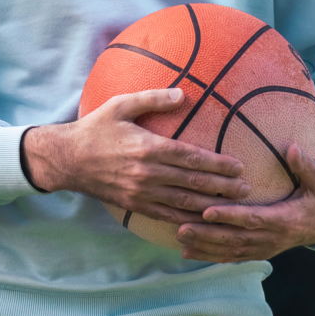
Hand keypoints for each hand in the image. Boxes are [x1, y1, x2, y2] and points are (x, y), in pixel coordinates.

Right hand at [20, 88, 250, 222]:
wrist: (68, 159)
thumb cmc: (95, 128)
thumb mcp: (119, 105)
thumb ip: (152, 99)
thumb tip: (183, 94)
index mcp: (148, 147)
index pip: (191, 158)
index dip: (217, 163)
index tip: (238, 165)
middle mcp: (148, 173)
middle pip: (194, 183)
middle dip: (223, 186)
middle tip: (246, 188)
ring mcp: (142, 192)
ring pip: (185, 203)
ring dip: (212, 205)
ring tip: (234, 206)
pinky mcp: (136, 205)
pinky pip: (168, 216)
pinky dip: (189, 220)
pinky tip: (204, 221)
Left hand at [177, 144, 314, 261]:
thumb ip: (305, 166)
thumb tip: (293, 148)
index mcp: (285, 220)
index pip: (253, 219)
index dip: (230, 217)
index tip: (207, 212)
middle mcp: (273, 238)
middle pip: (236, 238)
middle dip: (208, 234)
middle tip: (180, 228)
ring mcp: (265, 247)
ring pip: (231, 250)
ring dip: (205, 246)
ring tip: (179, 238)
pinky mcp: (259, 251)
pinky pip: (233, 256)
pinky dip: (211, 255)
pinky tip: (188, 253)